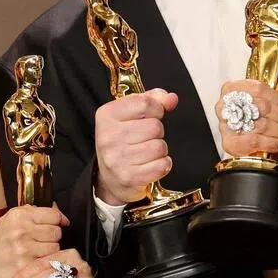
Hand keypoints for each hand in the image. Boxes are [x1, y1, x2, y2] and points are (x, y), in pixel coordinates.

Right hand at [0, 205, 65, 277]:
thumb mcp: (14, 216)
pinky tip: (34, 259)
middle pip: (57, 233)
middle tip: (42, 239)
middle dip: (53, 236)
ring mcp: (24, 251)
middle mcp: (23, 232)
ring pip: (55, 248)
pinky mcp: (25, 267)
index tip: (55, 224)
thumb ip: (37, 212)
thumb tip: (60, 214)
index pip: (55, 216)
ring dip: (49, 250)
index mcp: (21, 216)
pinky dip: (44, 262)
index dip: (58, 220)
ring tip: (37, 250)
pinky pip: (47, 262)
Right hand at [95, 88, 177, 204]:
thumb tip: (171, 98)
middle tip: (145, 139)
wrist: (110, 179)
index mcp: (107, 115)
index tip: (152, 115)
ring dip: (160, 150)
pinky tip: (150, 165)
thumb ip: (151, 100)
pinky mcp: (129, 177)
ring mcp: (117, 158)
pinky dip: (162, 165)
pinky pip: (162, 165)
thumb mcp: (130, 116)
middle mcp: (108, 136)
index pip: (144, 103)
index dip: (156, 109)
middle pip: (155, 127)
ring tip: (146, 153)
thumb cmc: (122, 143)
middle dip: (157, 133)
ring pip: (160, 147)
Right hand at [215, 77, 277, 158]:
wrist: (256, 148)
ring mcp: (226, 125)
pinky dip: (273, 143)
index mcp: (233, 88)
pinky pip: (256, 141)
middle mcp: (225, 105)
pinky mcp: (230, 143)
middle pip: (262, 107)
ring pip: (262, 125)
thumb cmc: (265, 121)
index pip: (259, 88)